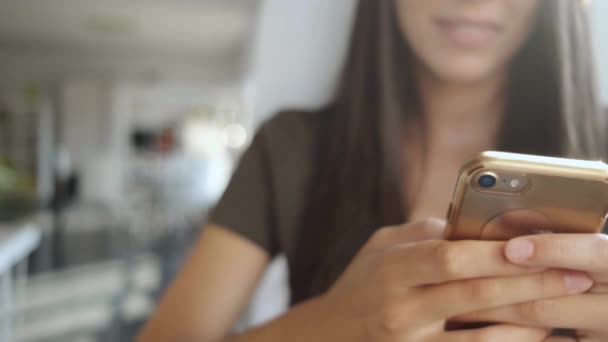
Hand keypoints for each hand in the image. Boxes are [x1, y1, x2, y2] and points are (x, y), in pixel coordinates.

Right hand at [315, 219, 592, 340]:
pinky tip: (538, 336)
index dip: (491, 252)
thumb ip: (424, 232)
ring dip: (530, 320)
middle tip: (575, 274)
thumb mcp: (380, 246)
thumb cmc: (362, 282)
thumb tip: (473, 223)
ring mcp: (412, 341)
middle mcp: (401, 307)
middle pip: (473, 293)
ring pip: (480, 335)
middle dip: (529, 283)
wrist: (330, 335)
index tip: (534, 244)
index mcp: (392, 267)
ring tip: (569, 307)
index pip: (447, 256)